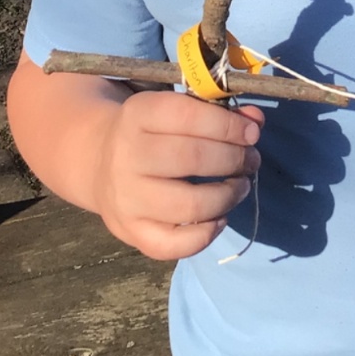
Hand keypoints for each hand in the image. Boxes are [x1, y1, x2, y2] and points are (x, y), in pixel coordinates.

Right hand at [92, 89, 262, 260]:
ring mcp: (127, 199)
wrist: (100, 164)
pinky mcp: (132, 232)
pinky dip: (208, 234)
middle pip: (193, 158)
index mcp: (137, 115)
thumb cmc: (152, 132)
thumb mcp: (176, 111)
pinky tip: (219, 217)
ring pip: (190, 205)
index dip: (229, 125)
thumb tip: (255, 122)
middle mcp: (126, 156)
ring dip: (228, 196)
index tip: (252, 132)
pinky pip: (176, 244)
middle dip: (235, 159)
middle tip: (251, 160)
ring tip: (240, 186)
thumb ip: (219, 112)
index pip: (188, 116)